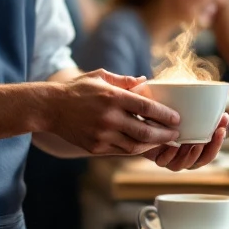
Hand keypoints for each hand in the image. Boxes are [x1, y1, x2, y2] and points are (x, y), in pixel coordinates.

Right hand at [46, 70, 180, 155]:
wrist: (51, 108)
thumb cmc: (77, 90)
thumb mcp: (100, 77)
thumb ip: (124, 80)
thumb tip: (144, 81)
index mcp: (112, 97)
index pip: (146, 109)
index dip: (165, 115)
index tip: (177, 118)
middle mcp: (109, 118)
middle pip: (145, 131)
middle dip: (164, 135)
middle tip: (176, 135)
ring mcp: (101, 135)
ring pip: (134, 146)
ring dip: (152, 145)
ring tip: (162, 141)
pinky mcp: (95, 147)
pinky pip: (121, 151)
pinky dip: (135, 149)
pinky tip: (143, 145)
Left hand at [142, 112, 228, 171]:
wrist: (145, 119)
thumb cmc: (170, 118)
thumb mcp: (188, 116)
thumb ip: (204, 117)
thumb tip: (225, 113)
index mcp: (195, 151)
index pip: (210, 153)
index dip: (218, 143)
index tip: (222, 129)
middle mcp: (185, 158)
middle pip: (201, 161)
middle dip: (209, 147)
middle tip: (212, 133)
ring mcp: (171, 160)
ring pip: (184, 164)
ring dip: (190, 153)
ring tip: (193, 141)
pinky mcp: (158, 158)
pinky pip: (164, 161)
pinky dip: (170, 154)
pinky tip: (173, 145)